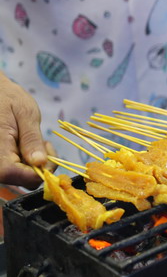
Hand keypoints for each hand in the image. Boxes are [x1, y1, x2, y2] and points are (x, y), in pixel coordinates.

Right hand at [0, 73, 55, 188]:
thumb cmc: (7, 97)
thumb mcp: (25, 113)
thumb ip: (31, 139)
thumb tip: (39, 163)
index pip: (18, 176)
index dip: (40, 171)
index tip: (49, 151)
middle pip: (21, 179)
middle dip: (39, 165)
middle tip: (43, 142)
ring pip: (19, 176)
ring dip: (33, 163)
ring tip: (31, 139)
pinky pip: (14, 169)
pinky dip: (25, 160)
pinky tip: (25, 143)